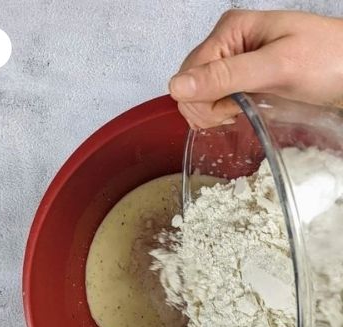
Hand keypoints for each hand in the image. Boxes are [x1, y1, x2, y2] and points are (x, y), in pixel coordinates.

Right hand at [169, 10, 342, 127]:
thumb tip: (178, 86)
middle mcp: (227, 46)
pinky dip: (222, 114)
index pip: (188, 74)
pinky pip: (215, 102)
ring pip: (199, 97)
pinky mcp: (241, 81)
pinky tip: (242, 112)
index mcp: (230, 32)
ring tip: (245, 110)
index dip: (202, 100)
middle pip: (189, 87)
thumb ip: (226, 76)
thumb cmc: (328, 60)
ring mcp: (233, 63)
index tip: (232, 109)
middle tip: (239, 110)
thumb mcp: (277, 67)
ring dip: (215, 113)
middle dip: (208, 108)